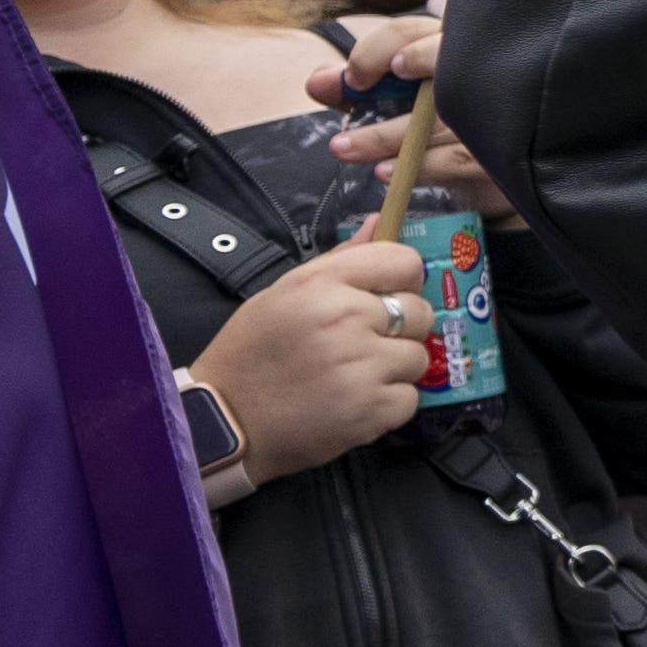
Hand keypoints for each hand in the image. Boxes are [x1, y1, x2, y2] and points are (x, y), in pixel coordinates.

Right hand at [189, 238, 433, 485]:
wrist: (227, 422)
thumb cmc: (252, 353)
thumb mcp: (284, 293)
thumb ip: (339, 260)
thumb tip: (377, 223)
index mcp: (323, 284)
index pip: (403, 262)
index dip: (404, 280)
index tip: (389, 295)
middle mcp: (346, 319)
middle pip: (420, 311)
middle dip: (401, 328)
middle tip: (365, 342)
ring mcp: (361, 366)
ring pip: (418, 357)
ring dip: (394, 368)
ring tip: (354, 375)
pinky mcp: (371, 409)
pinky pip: (411, 399)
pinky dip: (389, 404)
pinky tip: (354, 401)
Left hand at [310, 17, 505, 220]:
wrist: (486, 160)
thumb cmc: (434, 114)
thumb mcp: (392, 95)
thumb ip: (354, 85)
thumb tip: (317, 82)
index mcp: (444, 43)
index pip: (407, 33)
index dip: (373, 53)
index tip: (351, 81)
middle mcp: (475, 67)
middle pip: (433, 63)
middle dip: (382, 88)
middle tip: (349, 109)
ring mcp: (495, 107)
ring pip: (439, 118)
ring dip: (386, 137)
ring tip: (346, 150)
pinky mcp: (502, 148)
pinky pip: (460, 156)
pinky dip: (420, 166)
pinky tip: (386, 172)